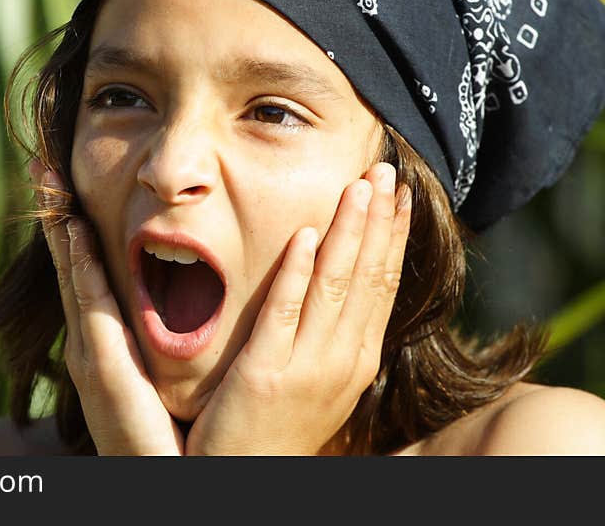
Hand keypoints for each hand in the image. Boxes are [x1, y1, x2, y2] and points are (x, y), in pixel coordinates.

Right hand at [30, 160, 183, 454]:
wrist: (161, 479)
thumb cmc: (164, 429)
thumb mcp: (154, 373)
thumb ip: (153, 336)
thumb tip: (179, 296)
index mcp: (104, 337)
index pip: (84, 269)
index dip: (70, 227)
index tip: (65, 183)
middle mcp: (87, 339)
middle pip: (67, 264)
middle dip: (53, 213)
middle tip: (42, 163)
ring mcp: (87, 350)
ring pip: (69, 274)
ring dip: (57, 226)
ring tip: (47, 178)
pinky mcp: (98, 366)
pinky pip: (88, 303)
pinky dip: (77, 265)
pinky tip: (72, 230)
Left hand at [185, 163, 410, 454]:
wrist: (248, 477)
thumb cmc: (281, 421)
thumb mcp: (321, 376)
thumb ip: (331, 330)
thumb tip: (336, 276)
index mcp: (359, 356)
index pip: (383, 283)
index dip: (392, 235)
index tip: (397, 193)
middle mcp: (343, 359)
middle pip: (369, 276)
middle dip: (378, 220)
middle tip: (384, 169)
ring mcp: (308, 366)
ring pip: (336, 286)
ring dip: (349, 232)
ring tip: (359, 186)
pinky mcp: (265, 373)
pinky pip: (284, 313)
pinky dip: (298, 273)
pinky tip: (306, 237)